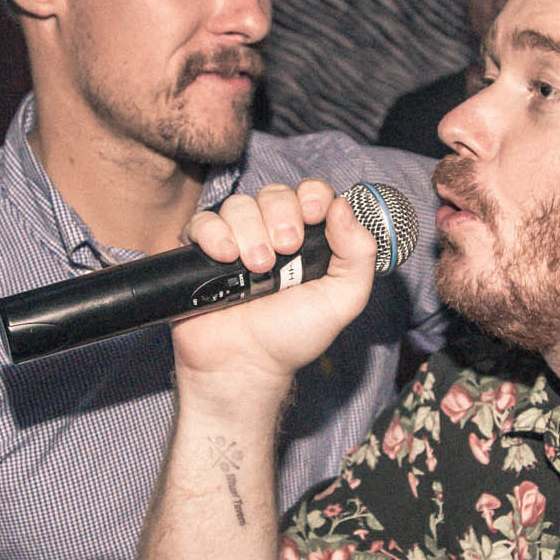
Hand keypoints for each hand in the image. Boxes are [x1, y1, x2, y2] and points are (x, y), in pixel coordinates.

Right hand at [169, 179, 378, 397]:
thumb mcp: (342, 300)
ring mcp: (235, 241)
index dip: (313, 195)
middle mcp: (271, 233)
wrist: (244, 366)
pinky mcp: (200, 252)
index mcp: (308, 239)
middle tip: (285, 250)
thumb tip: (344, 206)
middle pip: (274, 193)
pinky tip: (224, 257)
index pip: (311, 193)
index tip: (313, 215)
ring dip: (250, 231)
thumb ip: (358, 254)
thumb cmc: (292, 336)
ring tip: (257, 267)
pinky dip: (214, 233)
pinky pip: (202, 221)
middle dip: (282, 216)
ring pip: (239, 204)